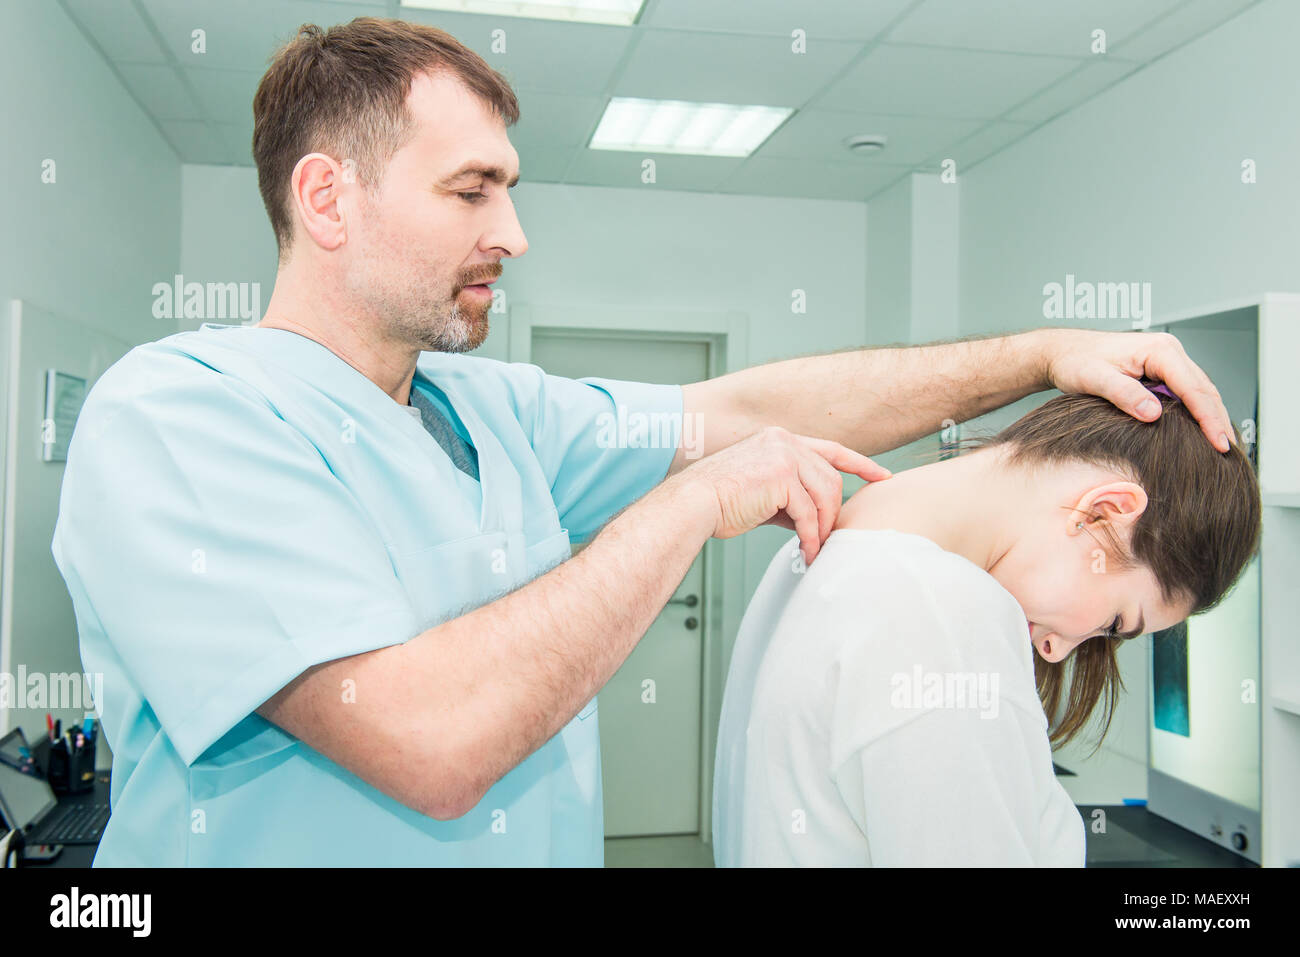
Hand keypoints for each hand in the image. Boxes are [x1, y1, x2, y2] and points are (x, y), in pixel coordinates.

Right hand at [673, 426, 889, 563]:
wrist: (692, 504)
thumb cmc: (719, 502)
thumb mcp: (762, 492)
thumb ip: (791, 497)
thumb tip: (815, 520)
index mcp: (780, 440)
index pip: (831, 449)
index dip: (860, 464)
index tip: (883, 477)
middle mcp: (784, 441)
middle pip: (830, 479)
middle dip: (833, 513)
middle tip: (826, 540)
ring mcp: (784, 455)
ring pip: (824, 495)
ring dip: (823, 527)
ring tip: (814, 548)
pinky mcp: (781, 476)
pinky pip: (809, 512)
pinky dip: (812, 536)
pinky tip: (807, 551)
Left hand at [1037, 328, 1235, 451]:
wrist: (1063, 352)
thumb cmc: (1076, 361)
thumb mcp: (1095, 378)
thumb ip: (1124, 394)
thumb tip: (1153, 414)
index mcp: (1159, 350)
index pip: (1194, 388)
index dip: (1208, 418)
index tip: (1218, 444)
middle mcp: (1169, 352)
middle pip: (1205, 389)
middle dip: (1218, 420)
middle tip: (1229, 452)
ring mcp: (1167, 361)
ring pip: (1200, 391)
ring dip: (1212, 417)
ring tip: (1222, 446)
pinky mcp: (1161, 372)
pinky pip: (1187, 393)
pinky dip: (1197, 412)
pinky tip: (1201, 431)